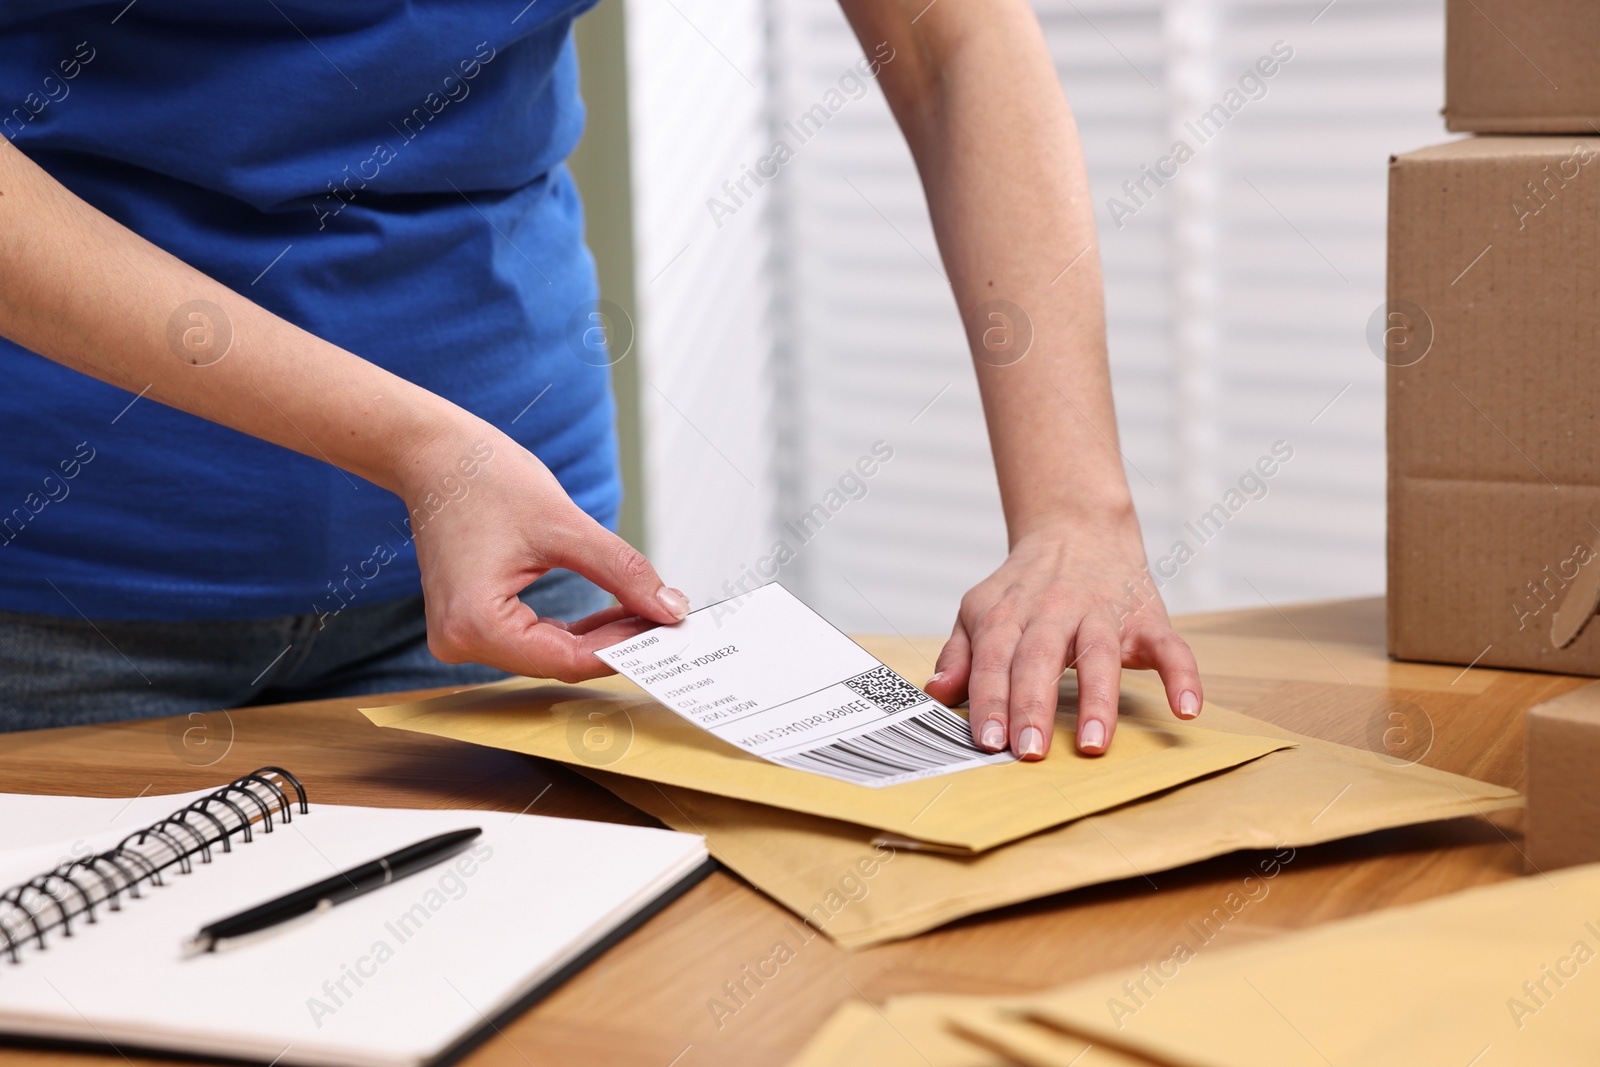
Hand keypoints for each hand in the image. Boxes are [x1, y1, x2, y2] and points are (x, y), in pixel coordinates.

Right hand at [397, 422, 687, 681]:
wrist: (433, 455)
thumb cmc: (484, 479)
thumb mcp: (566, 526)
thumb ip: (622, 572)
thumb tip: (669, 609)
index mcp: (475, 625)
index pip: (568, 659)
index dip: (624, 648)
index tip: (669, 632)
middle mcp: (460, 642)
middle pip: (559, 661)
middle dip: (616, 642)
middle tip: (668, 621)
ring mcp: (462, 636)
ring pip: (550, 653)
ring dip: (599, 637)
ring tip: (647, 614)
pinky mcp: (472, 623)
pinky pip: (534, 639)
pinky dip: (574, 629)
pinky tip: (614, 613)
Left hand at [923, 507, 1201, 758]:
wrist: (1077, 528)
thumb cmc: (1023, 586)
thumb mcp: (979, 609)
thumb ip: (959, 654)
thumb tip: (935, 693)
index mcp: (1008, 613)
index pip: (994, 660)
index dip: (990, 700)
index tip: (988, 741)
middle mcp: (1054, 611)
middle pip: (1041, 658)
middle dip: (1034, 705)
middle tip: (1030, 751)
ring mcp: (1103, 613)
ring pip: (1100, 655)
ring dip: (1098, 701)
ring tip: (1093, 746)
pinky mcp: (1147, 618)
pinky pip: (1169, 647)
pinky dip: (1182, 675)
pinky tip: (1185, 708)